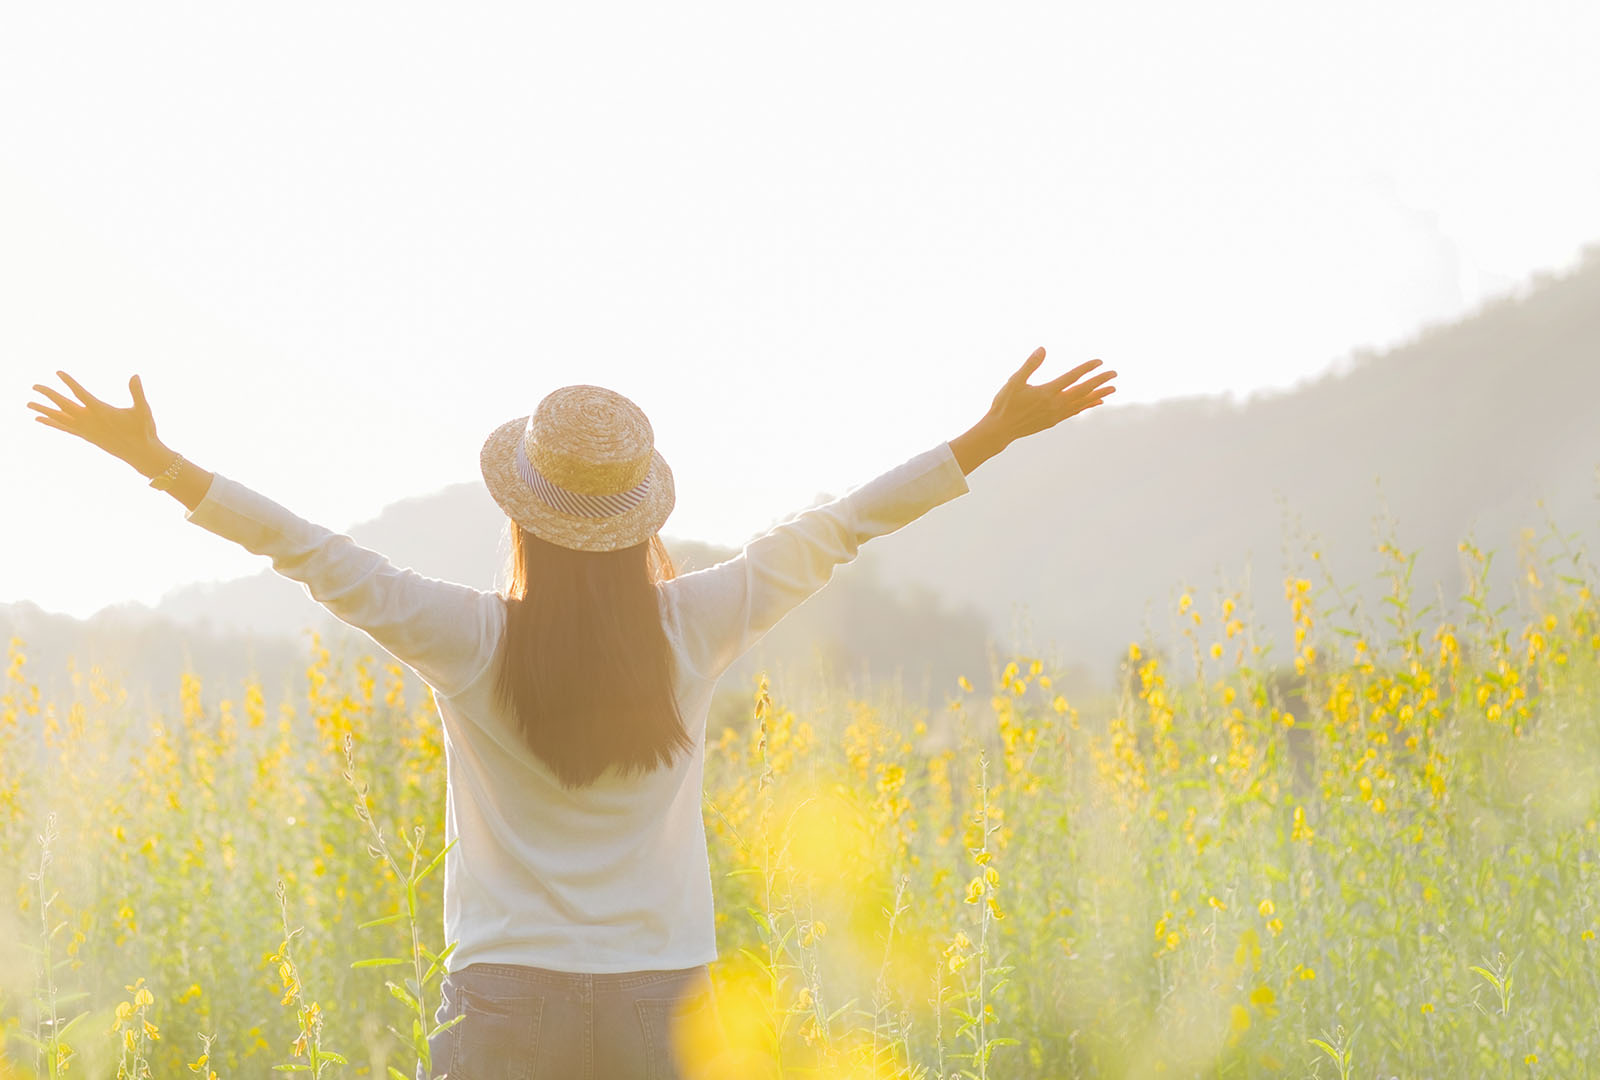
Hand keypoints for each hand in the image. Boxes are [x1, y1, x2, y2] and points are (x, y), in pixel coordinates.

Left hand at [27, 371, 171, 475]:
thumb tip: (135, 376)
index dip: (69, 382)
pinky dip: (52, 422)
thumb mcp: (143, 410)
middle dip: (48, 395)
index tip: (58, 372)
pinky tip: (42, 419)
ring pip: (60, 418)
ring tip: (28, 405)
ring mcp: (86, 430)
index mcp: (101, 412)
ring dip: (44, 410)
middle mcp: (89, 421)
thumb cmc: (143, 431)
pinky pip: (64, 428)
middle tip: (34, 386)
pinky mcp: (86, 436)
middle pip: (63, 405)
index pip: (80, 394)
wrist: (140, 453)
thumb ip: (137, 392)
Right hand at [984, 347, 1116, 443]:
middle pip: (1083, 391)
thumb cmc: (1004, 404)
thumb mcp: (1014, 381)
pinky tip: (1096, 402)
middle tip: (1114, 374)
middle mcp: (1055, 404)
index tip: (1099, 361)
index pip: (1072, 377)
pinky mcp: (1054, 420)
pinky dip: (1087, 405)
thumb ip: (1030, 365)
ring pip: (1082, 403)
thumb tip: (1043, 349)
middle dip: (1100, 382)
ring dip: (1098, 395)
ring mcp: (1056, 414)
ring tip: (1113, 389)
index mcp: (1046, 392)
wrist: (1000, 430)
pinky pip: (1076, 411)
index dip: (1087, 368)